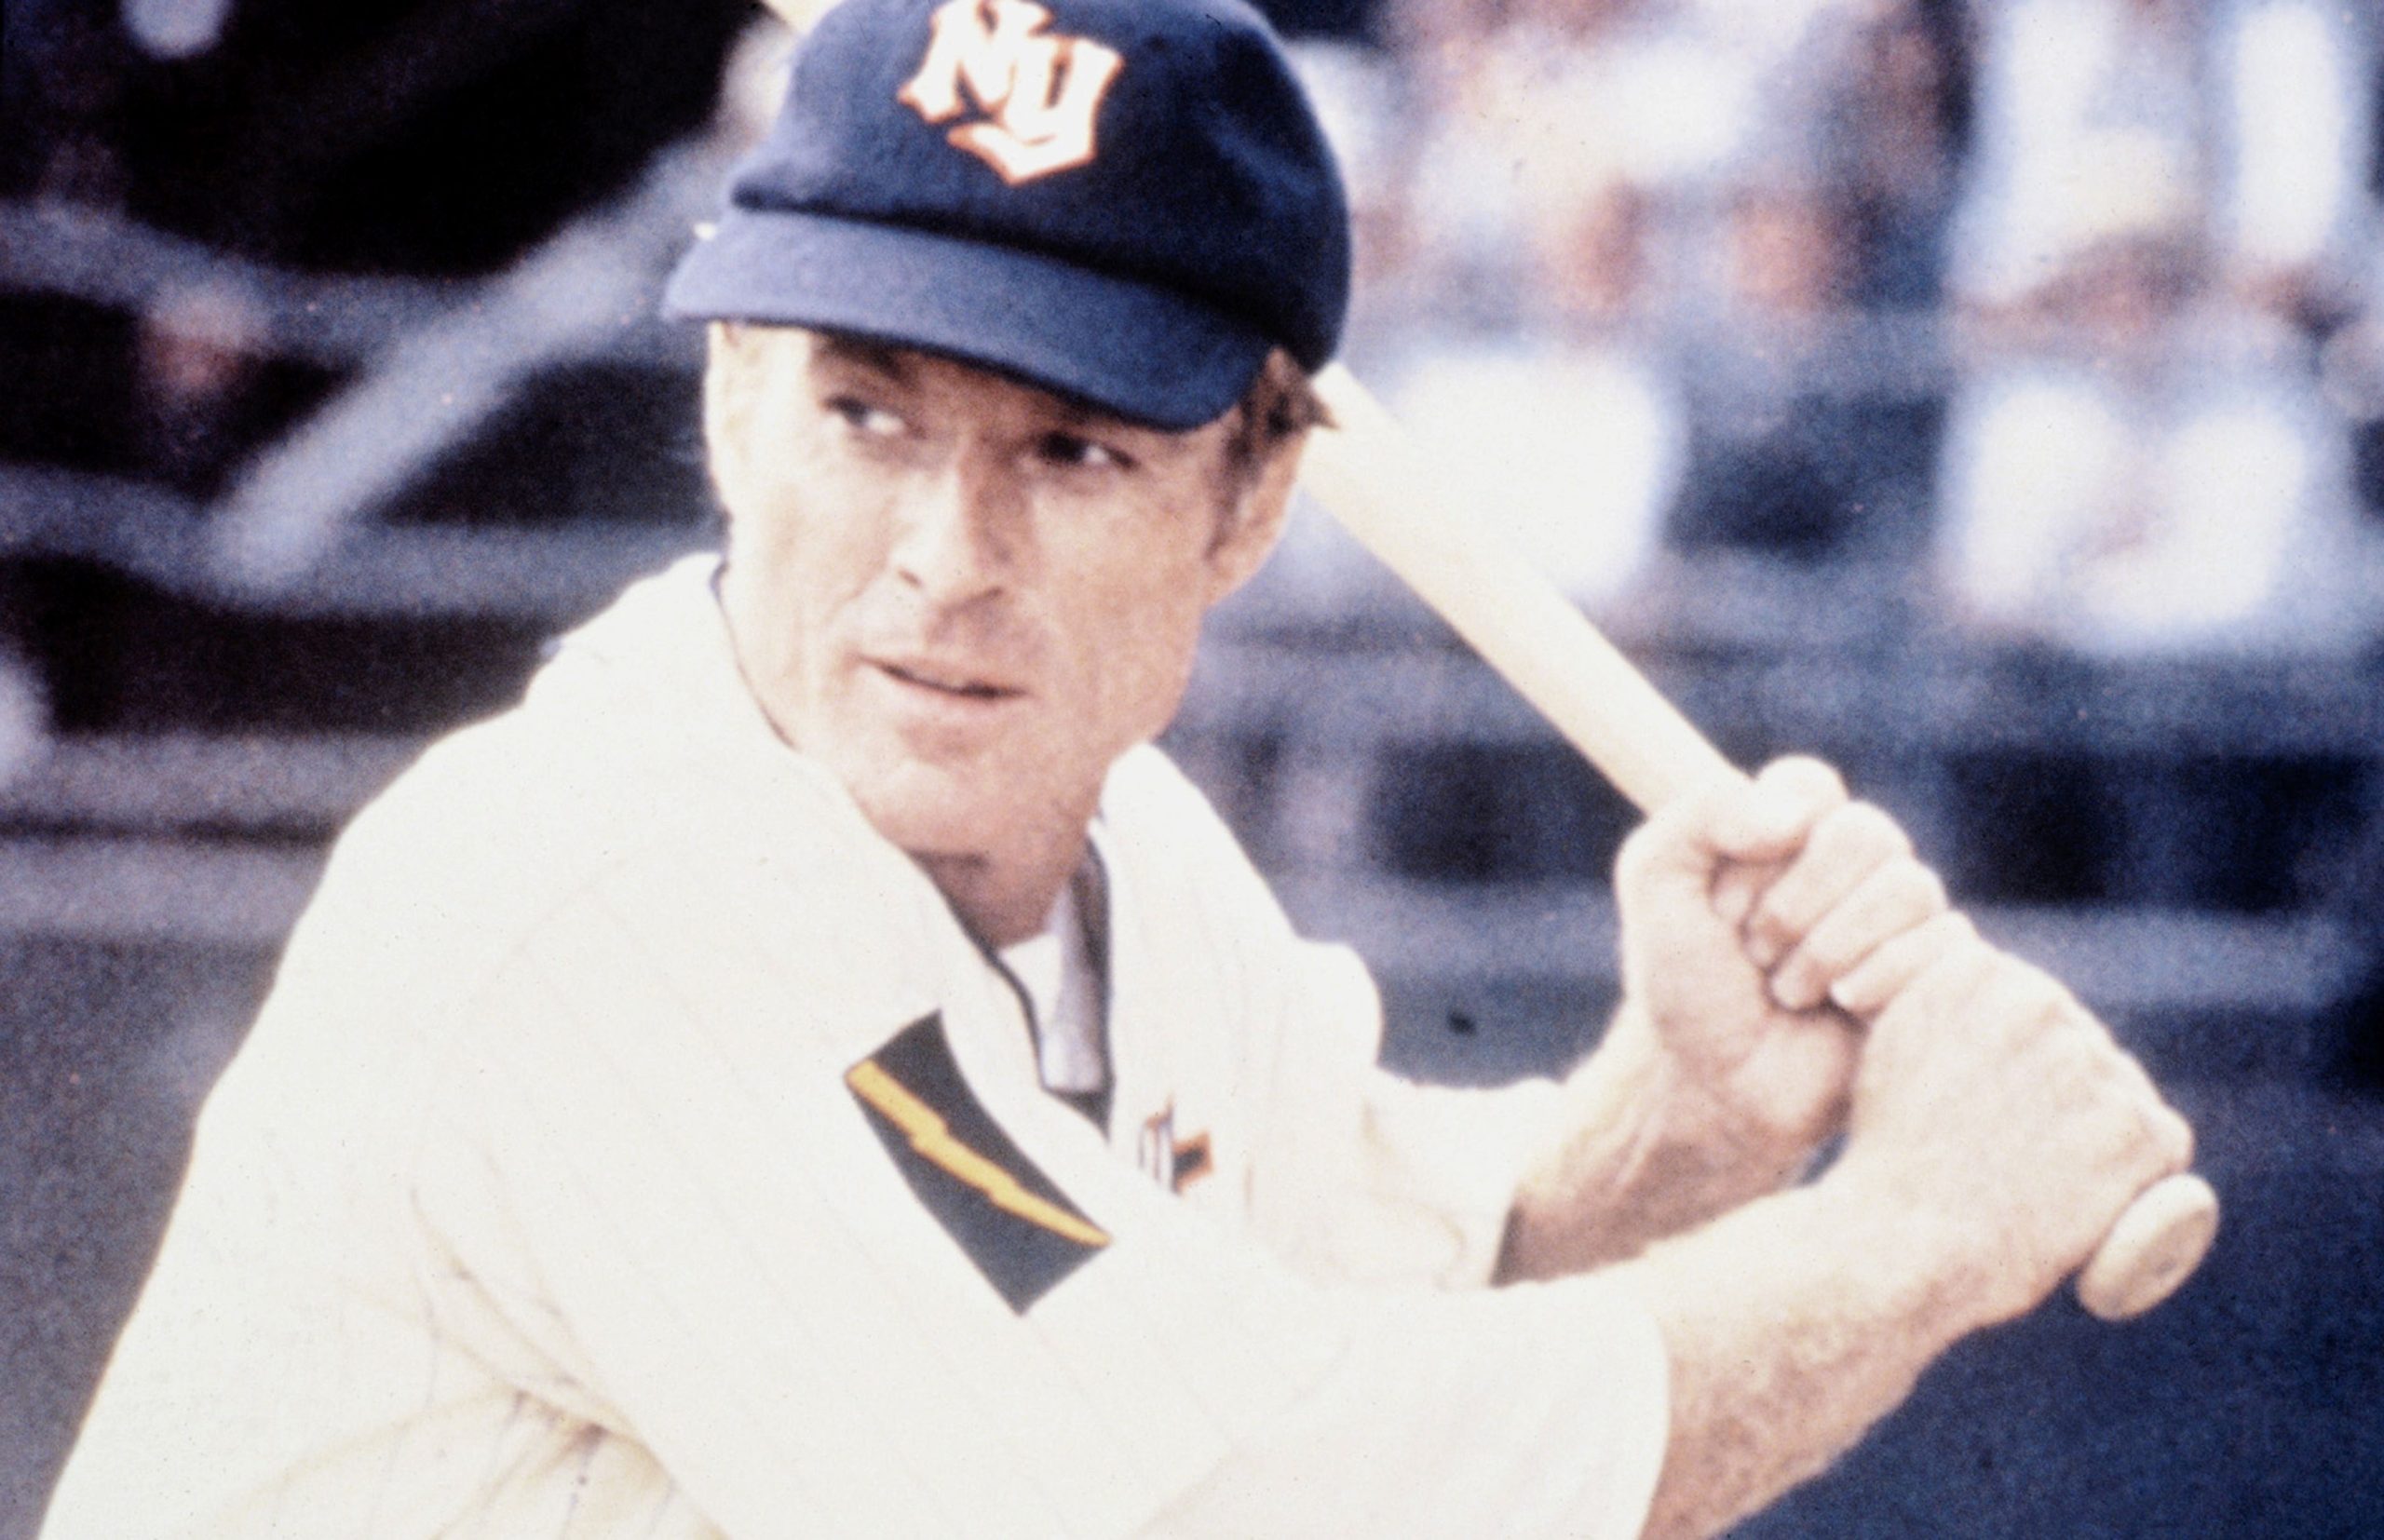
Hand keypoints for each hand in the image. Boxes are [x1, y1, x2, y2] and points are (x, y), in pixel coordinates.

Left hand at [1613, 757, 1950, 1156]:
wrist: (1715, 1088)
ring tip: (1790, 993)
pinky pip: (1946, 944)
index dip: (1761, 846)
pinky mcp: (1934, 973)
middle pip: (1866, 831)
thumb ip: (1702, 813)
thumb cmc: (1684, 987)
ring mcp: (1898, 919)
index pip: (1808, 785)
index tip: (1722, 904)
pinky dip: (1877, 982)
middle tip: (1756, 955)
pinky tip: (1844, 1012)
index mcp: (1790, 828)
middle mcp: (1852, 864)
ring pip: (1910, 887)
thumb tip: (1798, 816)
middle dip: (1793, 906)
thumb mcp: (1655, 883)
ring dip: (1827, 952)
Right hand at [1832, 934, 2196, 1327]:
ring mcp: (2090, 1065)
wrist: (1900, 1245)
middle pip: (2079, 1041)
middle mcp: (2038, 1002)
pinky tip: (2092, 1198)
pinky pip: (2164, 1140)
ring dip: (2101, 1129)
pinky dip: (2143, 1175)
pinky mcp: (2135, 1129)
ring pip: (2123, 1089)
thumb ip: (1947, 1003)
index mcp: (1973, 971)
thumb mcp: (1894, 1048)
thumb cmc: (1889, 1158)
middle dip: (2062, 1092)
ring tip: (2042, 1179)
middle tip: (2014, 1153)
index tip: (1983, 1107)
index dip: (2019, 1060)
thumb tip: (2002, 993)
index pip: (2032, 1005)